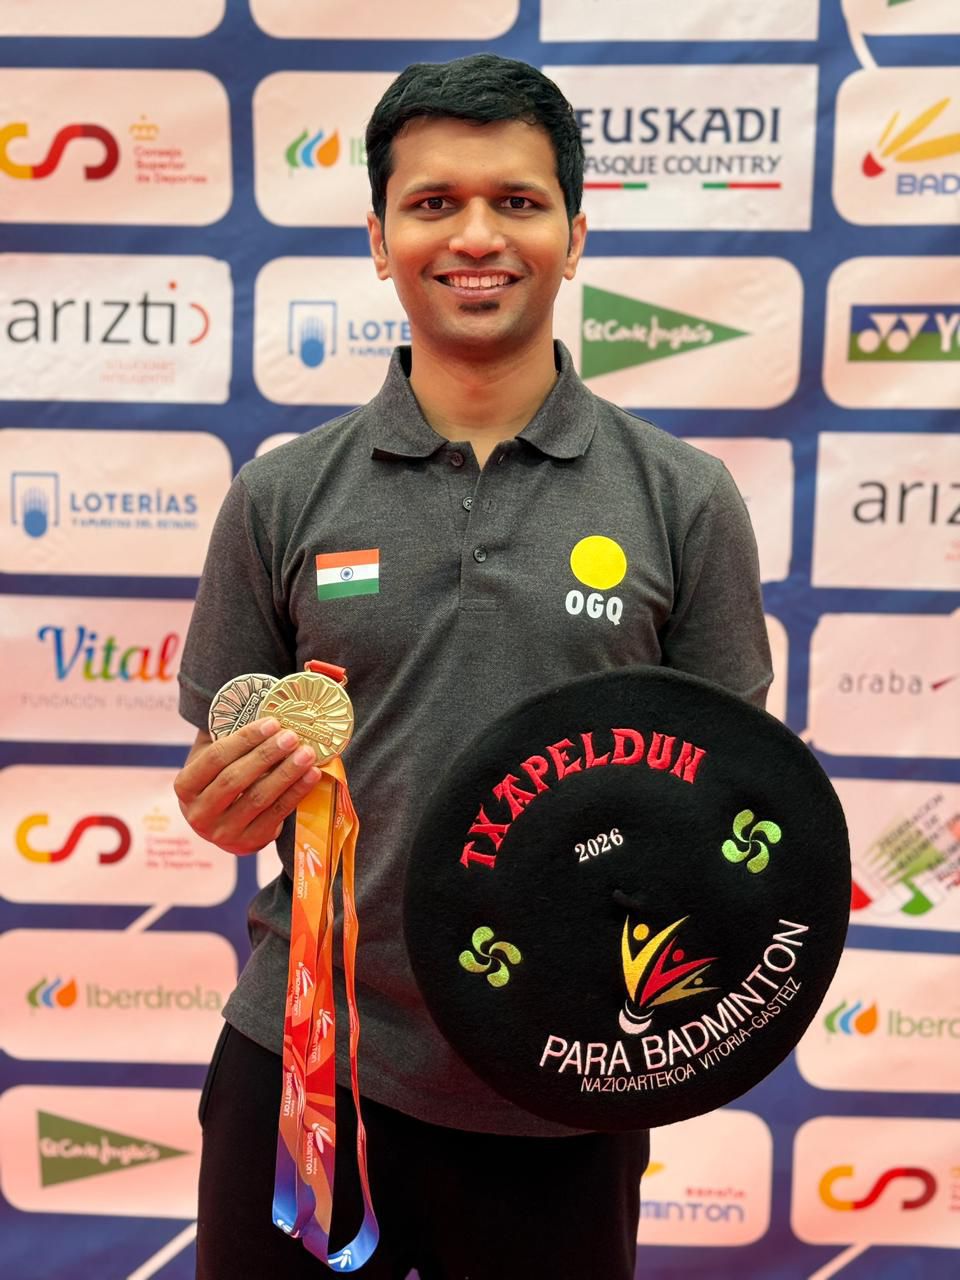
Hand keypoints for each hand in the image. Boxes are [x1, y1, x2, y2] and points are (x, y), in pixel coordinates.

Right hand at [174, 718, 321, 854]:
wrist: (222, 822)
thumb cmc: (219, 778)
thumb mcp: (211, 757)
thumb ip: (226, 735)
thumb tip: (261, 699)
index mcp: (184, 786)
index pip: (215, 758)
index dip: (245, 739)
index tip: (272, 722)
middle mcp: (198, 813)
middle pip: (235, 779)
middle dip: (267, 755)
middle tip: (293, 736)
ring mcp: (223, 833)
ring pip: (258, 799)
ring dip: (286, 773)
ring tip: (308, 753)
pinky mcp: (248, 844)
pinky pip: (276, 815)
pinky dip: (297, 793)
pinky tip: (312, 774)